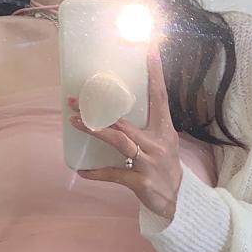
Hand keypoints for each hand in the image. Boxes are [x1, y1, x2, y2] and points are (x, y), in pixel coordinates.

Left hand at [68, 37, 182, 221]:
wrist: (177, 202)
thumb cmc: (166, 169)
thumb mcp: (165, 145)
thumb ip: (147, 129)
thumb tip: (120, 112)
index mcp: (165, 131)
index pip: (159, 97)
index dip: (155, 73)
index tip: (150, 50)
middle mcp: (157, 143)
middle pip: (125, 121)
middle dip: (99, 110)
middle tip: (74, 100)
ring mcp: (149, 163)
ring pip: (119, 142)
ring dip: (95, 131)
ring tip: (75, 122)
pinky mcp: (141, 182)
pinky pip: (114, 174)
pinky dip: (97, 173)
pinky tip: (81, 171)